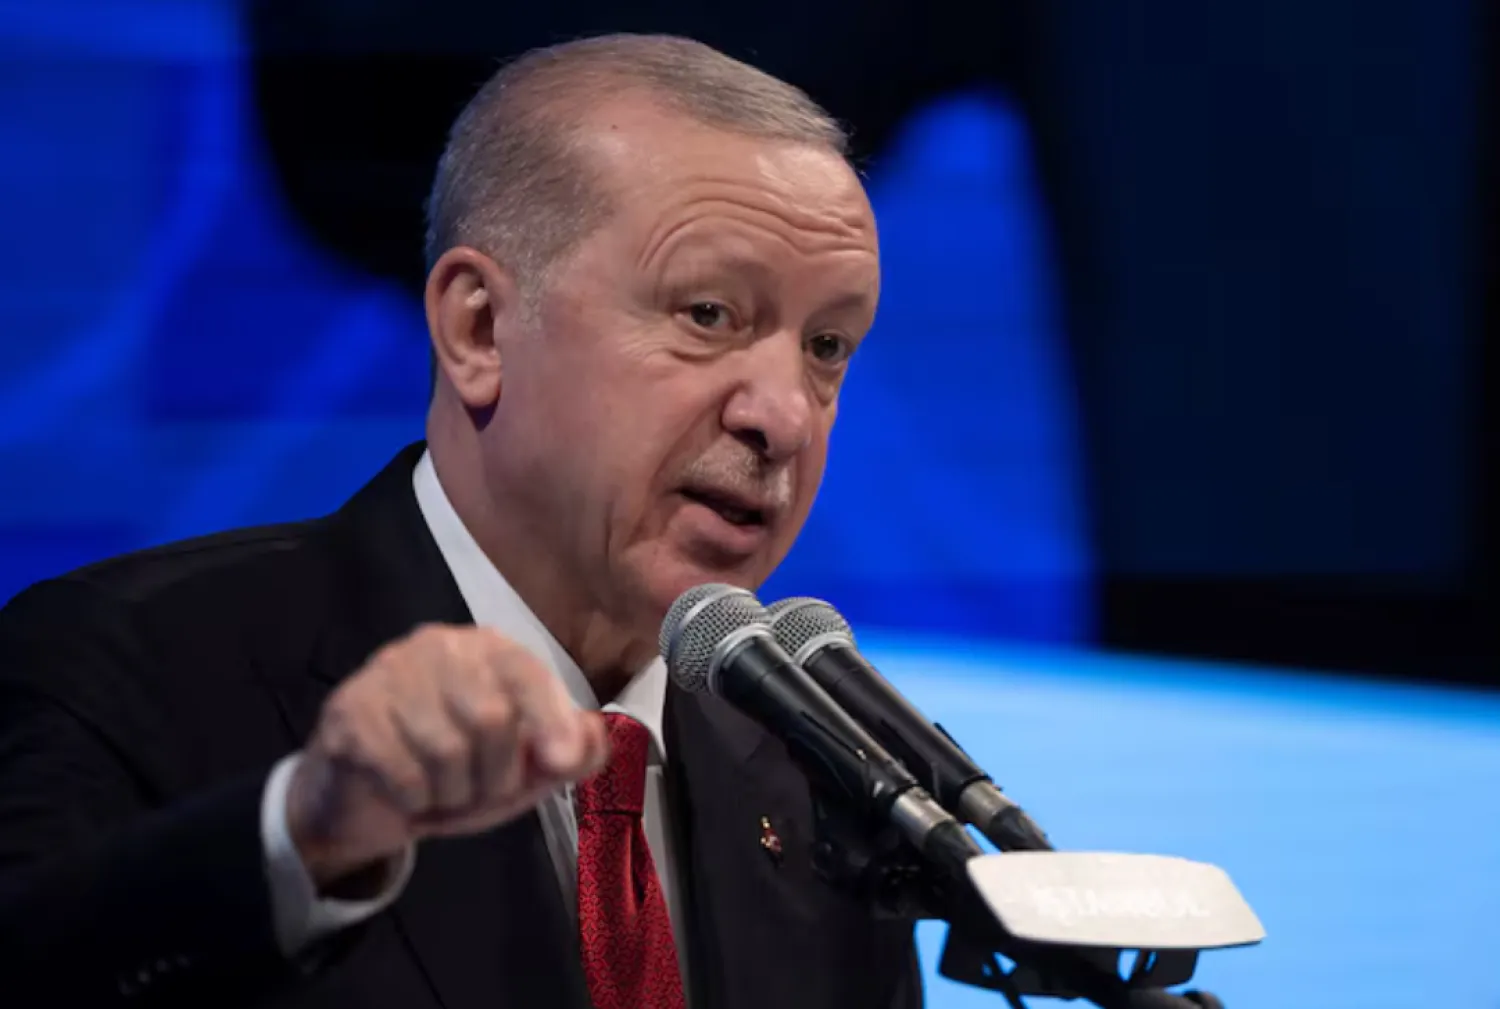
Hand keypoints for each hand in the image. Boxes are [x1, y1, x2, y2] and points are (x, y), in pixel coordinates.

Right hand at [286, 623, 606, 887]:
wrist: (367, 799)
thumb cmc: (458, 773)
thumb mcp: (522, 770)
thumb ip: (566, 754)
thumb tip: (591, 740)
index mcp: (488, 649)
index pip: (526, 674)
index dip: (549, 720)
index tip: (560, 762)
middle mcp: (437, 646)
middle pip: (490, 718)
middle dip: (495, 776)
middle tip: (480, 791)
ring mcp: (387, 673)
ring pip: (445, 751)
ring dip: (453, 793)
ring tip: (442, 791)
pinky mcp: (349, 711)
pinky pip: (402, 772)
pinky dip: (415, 801)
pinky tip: (407, 794)